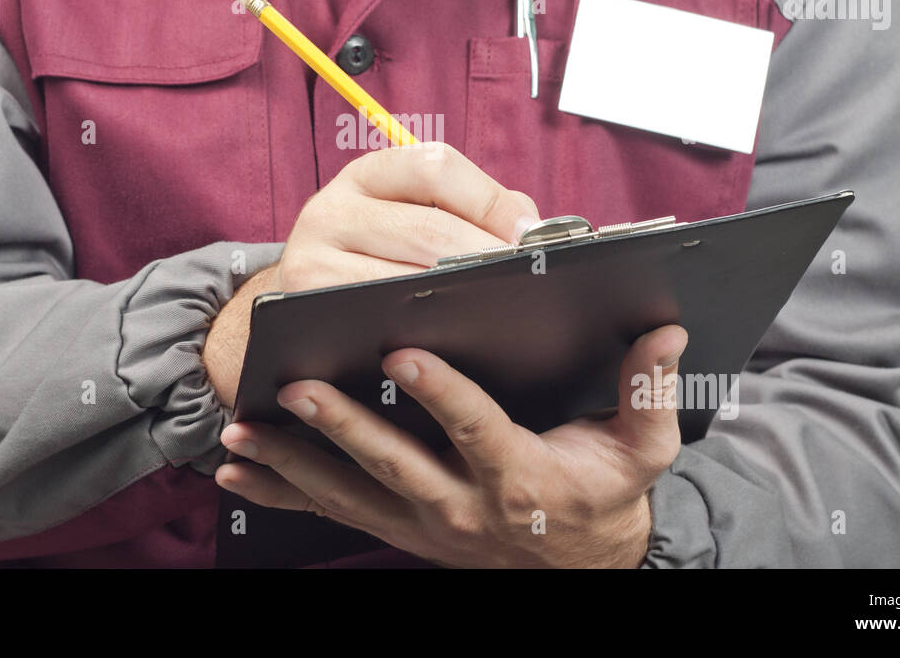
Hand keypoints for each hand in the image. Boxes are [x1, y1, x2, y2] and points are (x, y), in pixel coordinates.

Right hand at [203, 143, 538, 406]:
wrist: (298, 302)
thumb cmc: (378, 257)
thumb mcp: (412, 216)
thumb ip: (474, 210)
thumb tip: (528, 228)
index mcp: (368, 175)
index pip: (435, 166)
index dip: (489, 200)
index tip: (527, 237)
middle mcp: (332, 209)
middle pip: (429, 229)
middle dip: (486, 259)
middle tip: (525, 284)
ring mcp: (311, 259)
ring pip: (406, 279)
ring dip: (460, 299)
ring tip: (498, 311)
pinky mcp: (305, 306)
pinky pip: (378, 319)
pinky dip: (421, 329)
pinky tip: (451, 338)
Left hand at [215, 323, 687, 567]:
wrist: (582, 566)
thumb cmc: (607, 497)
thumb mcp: (644, 450)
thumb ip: (649, 391)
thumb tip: (664, 331)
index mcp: (521, 479)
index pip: (477, 431)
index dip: (443, 394)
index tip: (405, 351)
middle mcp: (464, 508)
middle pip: (396, 465)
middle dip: (344, 427)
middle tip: (301, 389)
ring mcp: (425, 525)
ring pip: (350, 494)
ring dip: (294, 464)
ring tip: (242, 434)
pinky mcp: (400, 529)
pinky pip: (332, 514)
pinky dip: (281, 495)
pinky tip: (235, 474)